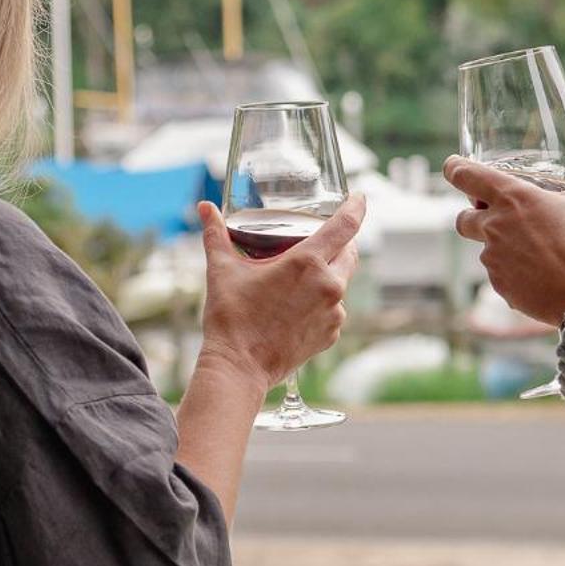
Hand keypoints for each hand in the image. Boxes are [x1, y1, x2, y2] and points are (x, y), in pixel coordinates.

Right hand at [196, 195, 364, 389]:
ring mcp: (334, 313)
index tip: (359, 197)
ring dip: (328, 274)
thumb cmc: (231, 317)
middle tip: (323, 236)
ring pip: (342, 282)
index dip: (356, 207)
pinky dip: (321, 302)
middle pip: (349, 252)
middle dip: (341, 242)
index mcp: (308, 263)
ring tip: (301, 276)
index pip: (345, 226)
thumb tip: (205, 207)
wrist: (239, 368)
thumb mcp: (222, 270)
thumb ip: (216, 234)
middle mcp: (329, 286)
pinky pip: (334, 309)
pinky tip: (298, 306)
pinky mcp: (331, 334)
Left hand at [444, 136, 564, 325]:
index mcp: (514, 198)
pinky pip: (498, 275)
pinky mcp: (500, 287)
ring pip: (484, 249)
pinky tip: (538, 273)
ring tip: (534, 250)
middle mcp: (496, 228)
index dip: (455, 168)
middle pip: (463, 218)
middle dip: (473, 215)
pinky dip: (512, 272)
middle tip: (498, 216)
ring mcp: (495, 260)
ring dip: (500, 246)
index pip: (465, 175)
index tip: (453, 166)